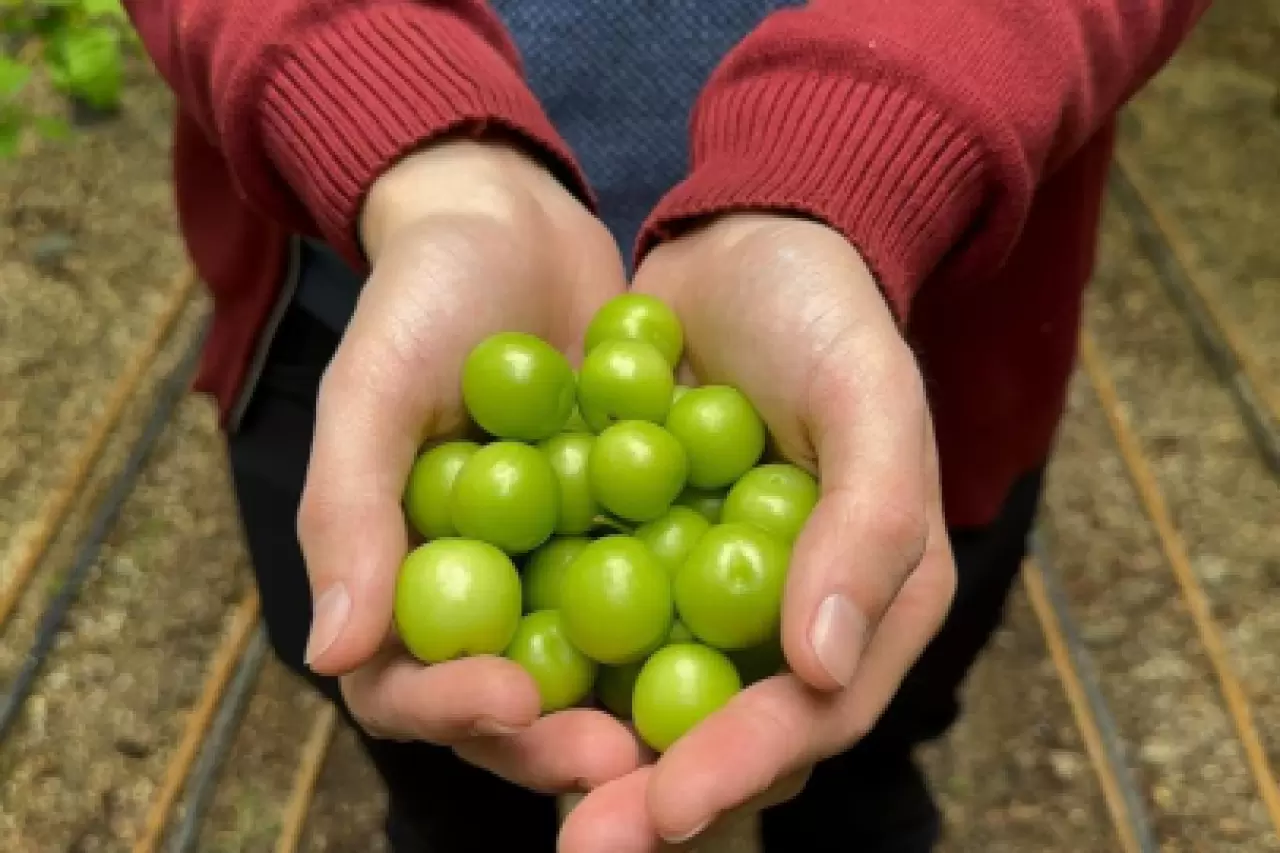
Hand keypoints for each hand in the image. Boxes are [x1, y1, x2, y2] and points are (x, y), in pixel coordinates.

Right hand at [298, 137, 640, 792]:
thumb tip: (332, 652)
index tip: (510, 701)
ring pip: (594, 668)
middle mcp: (483, 590)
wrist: (512, 222)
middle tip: (626, 756)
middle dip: (560, 739)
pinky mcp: (630, 531)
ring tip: (697, 725)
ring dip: (637, 704)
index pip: (406, 683)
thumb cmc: (421, 296)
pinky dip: (694, 617)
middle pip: (510, 703)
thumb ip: (349, 510)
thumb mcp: (373, 387)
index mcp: (401, 576)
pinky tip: (752, 632)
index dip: (450, 709)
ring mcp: (559, 566)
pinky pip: (661, 590)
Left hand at [560, 214, 957, 850]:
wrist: (741, 241)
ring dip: (589, 746)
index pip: (813, 715)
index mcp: (867, 601)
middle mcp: (786, 619)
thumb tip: (822, 670)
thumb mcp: (870, 395)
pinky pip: (593, 625)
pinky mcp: (637, 556)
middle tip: (582, 837)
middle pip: (723, 734)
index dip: (743, 766)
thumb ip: (867, 526)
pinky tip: (489, 682)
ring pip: (648, 699)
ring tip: (521, 767)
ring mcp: (706, 594)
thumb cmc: (824, 312)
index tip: (668, 804)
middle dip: (652, 793)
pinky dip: (551, 657)